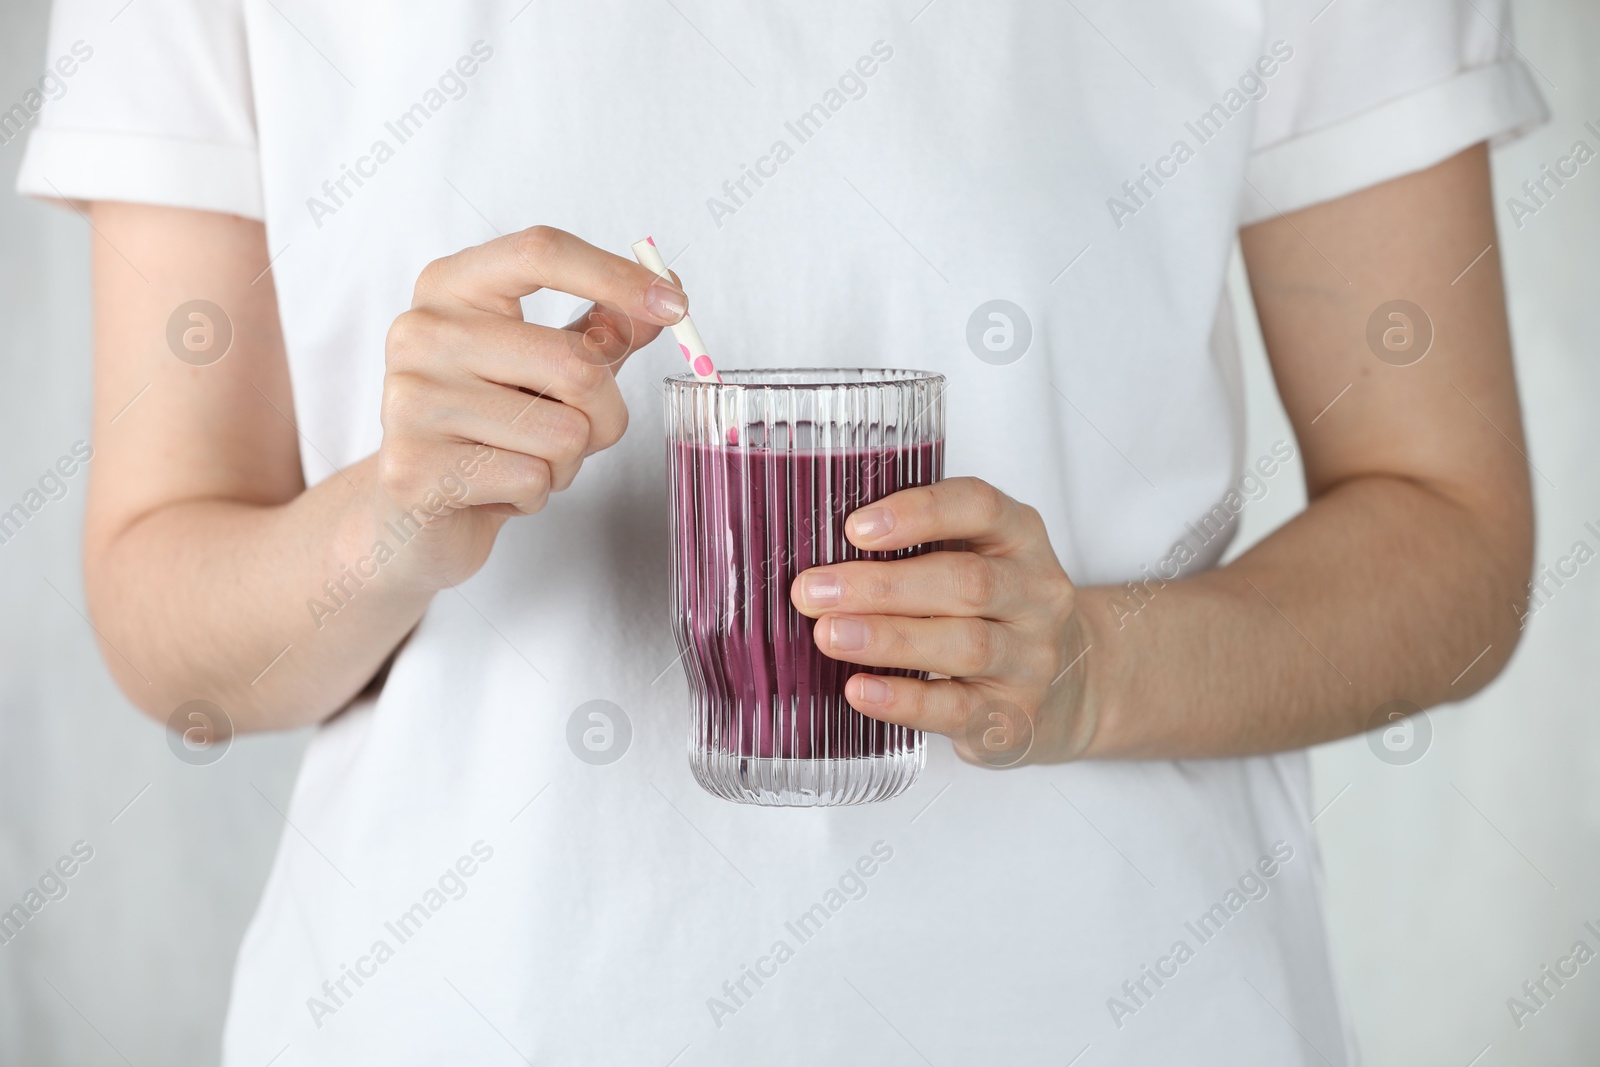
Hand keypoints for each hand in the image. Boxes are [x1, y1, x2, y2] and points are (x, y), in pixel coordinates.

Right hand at [374, 226, 685, 588]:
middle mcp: (421, 332)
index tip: (675, 306)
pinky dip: (536, 496)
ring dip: (567, 462)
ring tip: (522, 459)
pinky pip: (532, 480)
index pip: (539, 252)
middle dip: (604, 412)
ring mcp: (409, 400)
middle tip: (580, 432)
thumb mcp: (545, 365)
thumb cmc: (487, 427)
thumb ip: (602, 329)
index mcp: (450, 287)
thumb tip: (667, 288)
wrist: (414, 506)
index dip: (616, 277)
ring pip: (563, 432)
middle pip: (574, 361)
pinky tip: (496, 490)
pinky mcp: (414, 470)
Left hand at [790, 478, 1093, 765]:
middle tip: (812, 591)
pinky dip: (903, 699)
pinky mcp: (1014, 714)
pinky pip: (956, 707)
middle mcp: (1037, 593)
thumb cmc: (988, 608)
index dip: (918, 513)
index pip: (979, 508)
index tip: (854, 528)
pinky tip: (859, 689)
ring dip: (888, 638)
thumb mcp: (971, 556)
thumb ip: (914, 546)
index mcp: (1020, 536)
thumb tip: (819, 553)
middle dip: (881, 586)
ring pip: (965, 644)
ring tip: (827, 635)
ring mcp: (1032, 657)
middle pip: (965, 582)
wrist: (1064, 682)